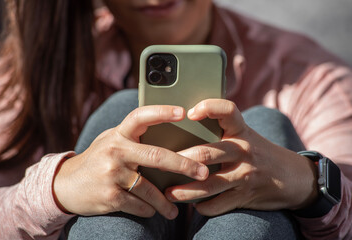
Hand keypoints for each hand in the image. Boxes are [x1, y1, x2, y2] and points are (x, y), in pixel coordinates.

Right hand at [53, 105, 208, 218]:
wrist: (64, 185)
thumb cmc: (96, 159)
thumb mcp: (110, 141)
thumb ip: (132, 137)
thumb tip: (166, 133)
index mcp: (118, 134)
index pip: (140, 116)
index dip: (161, 112)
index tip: (183, 111)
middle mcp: (115, 151)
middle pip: (156, 156)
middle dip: (184, 165)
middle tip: (204, 172)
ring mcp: (112, 174)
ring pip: (149, 188)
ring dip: (166, 202)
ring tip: (177, 209)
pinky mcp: (109, 196)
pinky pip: (139, 205)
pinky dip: (149, 210)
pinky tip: (154, 212)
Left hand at [164, 99, 317, 215]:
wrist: (292, 177)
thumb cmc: (258, 152)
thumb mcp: (245, 136)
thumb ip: (223, 132)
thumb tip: (184, 129)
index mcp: (241, 130)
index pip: (227, 110)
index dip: (209, 108)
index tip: (190, 113)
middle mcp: (244, 150)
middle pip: (207, 153)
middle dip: (180, 161)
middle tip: (161, 164)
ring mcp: (245, 174)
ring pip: (208, 184)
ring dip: (184, 191)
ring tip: (169, 193)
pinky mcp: (245, 195)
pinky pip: (218, 205)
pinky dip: (203, 207)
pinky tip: (194, 205)